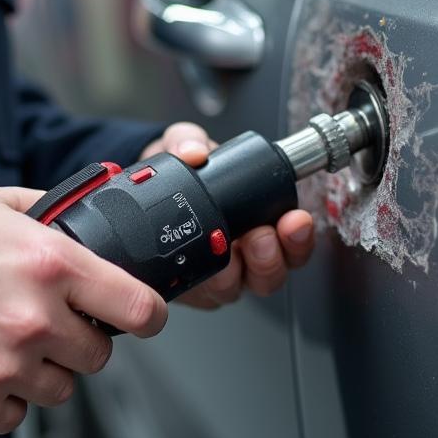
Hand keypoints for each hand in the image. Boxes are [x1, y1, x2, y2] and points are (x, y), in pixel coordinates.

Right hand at [0, 186, 167, 433]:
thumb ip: (57, 214)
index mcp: (52, 265)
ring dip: (42, 371)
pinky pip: (15, 416)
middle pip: (99, 356)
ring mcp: (4, 367)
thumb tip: (96, 214)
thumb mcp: (0, 205)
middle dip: (80, 341)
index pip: (139, 308)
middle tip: (46, 323)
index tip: (146, 319)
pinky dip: (3, 398)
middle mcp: (34, 319)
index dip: (149, 315)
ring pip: (60, 390)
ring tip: (4, 341)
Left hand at [142, 122, 314, 307]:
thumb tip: (194, 151)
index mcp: (257, 224)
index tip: (295, 221)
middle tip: (260, 237)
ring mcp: (216, 278)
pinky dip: (200, 283)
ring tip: (227, 253)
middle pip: (271, 275)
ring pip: (236, 290)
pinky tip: (198, 269)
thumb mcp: (183, 148)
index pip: (292, 242)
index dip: (298, 237)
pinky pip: (199, 297)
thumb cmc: (176, 177)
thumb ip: (188, 140)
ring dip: (235, 273)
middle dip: (269, 258)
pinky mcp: (187, 291)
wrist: (139, 197)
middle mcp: (242, 258)